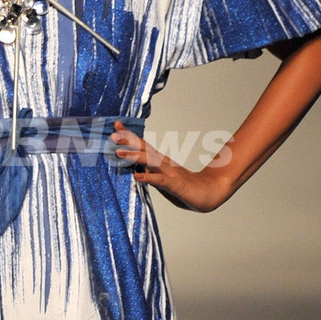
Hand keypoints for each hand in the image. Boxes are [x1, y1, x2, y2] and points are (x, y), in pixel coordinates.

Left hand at [111, 121, 230, 212]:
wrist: (208, 194)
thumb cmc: (183, 187)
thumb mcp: (161, 179)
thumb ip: (149, 172)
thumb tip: (134, 169)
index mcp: (159, 160)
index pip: (142, 145)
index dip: (129, 135)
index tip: (116, 125)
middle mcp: (163, 163)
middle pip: (144, 149)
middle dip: (128, 141)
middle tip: (112, 135)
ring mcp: (169, 172)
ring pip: (150, 162)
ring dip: (134, 156)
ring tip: (119, 153)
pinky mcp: (174, 185)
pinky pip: (159, 180)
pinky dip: (148, 178)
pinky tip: (137, 177)